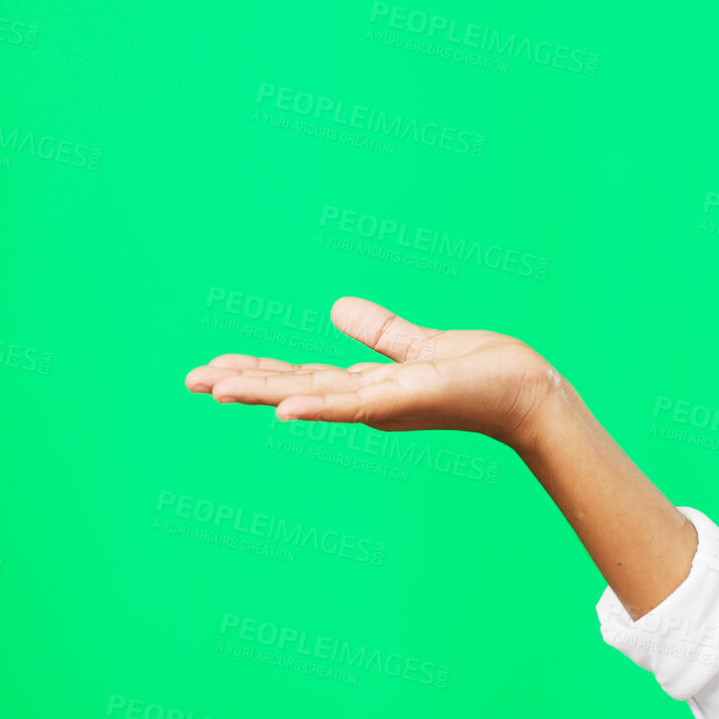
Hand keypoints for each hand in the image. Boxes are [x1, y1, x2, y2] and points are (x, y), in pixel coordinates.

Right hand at [185, 296, 569, 448]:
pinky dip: (318, 408)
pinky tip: (282, 410)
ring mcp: (386, 403)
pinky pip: (355, 405)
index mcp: (370, 385)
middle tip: (190, 379)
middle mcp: (370, 399)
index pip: (303, 378)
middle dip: (243, 384)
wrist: (528, 391)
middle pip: (294, 389)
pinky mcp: (407, 399)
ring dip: (264, 393)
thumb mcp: (420, 345)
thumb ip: (380, 331)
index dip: (259, 372)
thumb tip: (337, 307)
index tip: (214, 368)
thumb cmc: (484, 373)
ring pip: (312, 397)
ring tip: (215, 389)